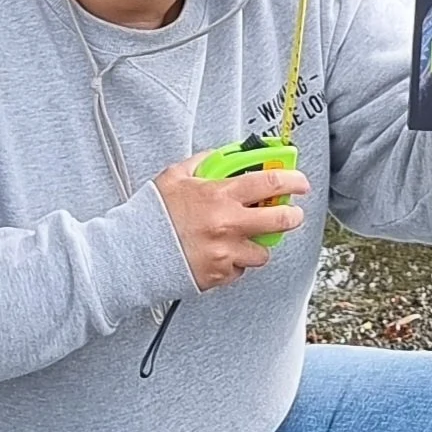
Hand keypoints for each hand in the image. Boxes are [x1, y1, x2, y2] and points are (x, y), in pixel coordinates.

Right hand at [154, 153, 310, 290]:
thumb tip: (221, 156)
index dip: (292, 180)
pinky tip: (219, 253)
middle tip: (289, 213)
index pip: (270, 183)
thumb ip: (203, 163)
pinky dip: (235, 262)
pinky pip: (240, 270)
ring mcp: (226, 252)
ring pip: (264, 252)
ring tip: (242, 238)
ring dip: (258, 244)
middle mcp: (228, 225)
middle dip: (292, 215)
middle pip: (281, 221)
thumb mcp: (175, 176)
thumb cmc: (151, 213)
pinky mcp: (219, 274)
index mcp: (220, 196)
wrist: (132, 251)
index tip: (300, 182)